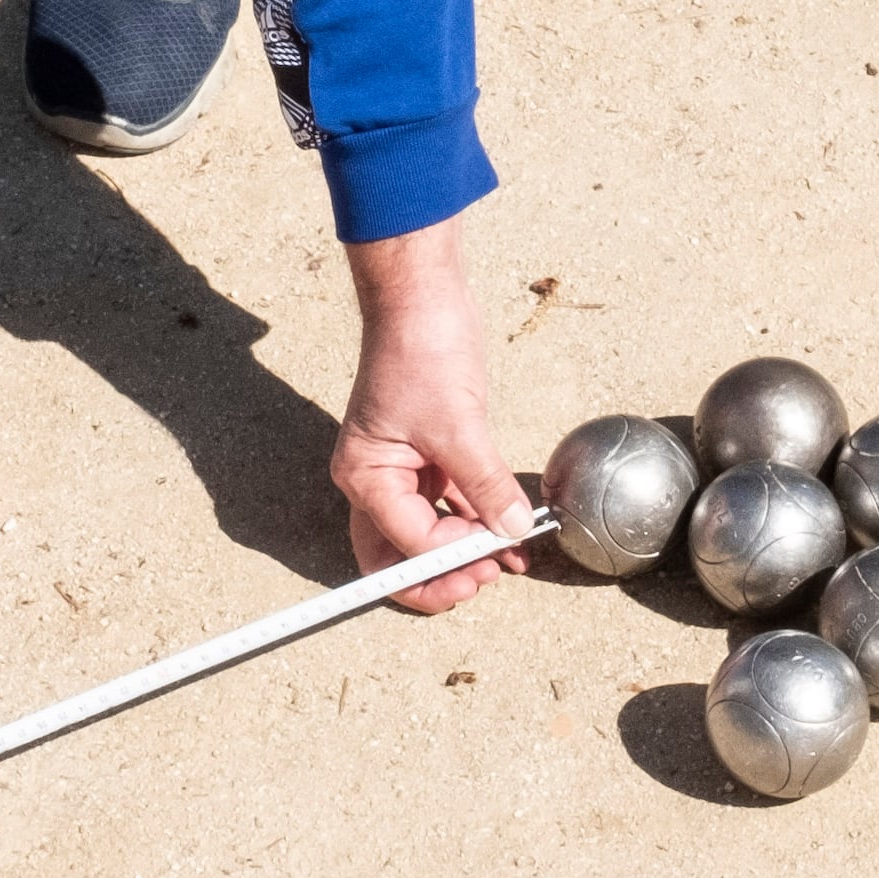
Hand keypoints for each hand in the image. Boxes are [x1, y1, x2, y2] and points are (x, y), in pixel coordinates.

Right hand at [331, 221, 532, 609]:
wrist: (424, 297)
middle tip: (484, 580)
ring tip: (505, 564)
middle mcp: (377, 481)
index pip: (405, 542)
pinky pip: (451, 506)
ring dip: (463, 554)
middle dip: (439, 577)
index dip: (448, 555)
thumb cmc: (421, 350)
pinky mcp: (431, 456)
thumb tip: (511, 530)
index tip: (490, 548)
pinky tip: (511, 536)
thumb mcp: (458, 423)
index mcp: (366, 476)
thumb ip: (485, 484)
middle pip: (397, 557)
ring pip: (427, 536)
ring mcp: (403, 471)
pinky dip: (477, 523)